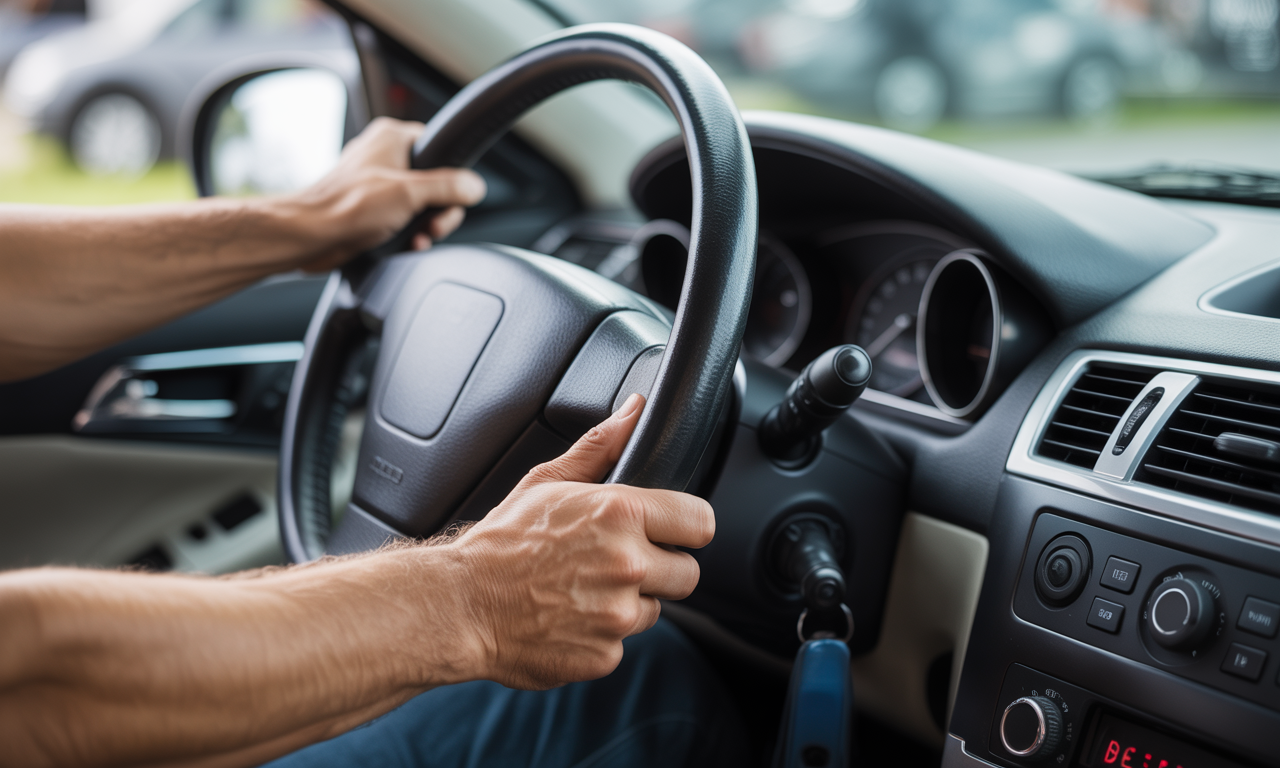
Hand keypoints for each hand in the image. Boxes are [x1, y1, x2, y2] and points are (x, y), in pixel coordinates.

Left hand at [286, 117, 486, 270]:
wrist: (310, 236)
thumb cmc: (346, 207)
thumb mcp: (409, 193)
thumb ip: (448, 187)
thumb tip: (475, 186)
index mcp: (392, 138)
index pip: (441, 148)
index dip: (452, 176)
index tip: (452, 197)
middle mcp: (385, 157)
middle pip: (436, 182)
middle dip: (440, 210)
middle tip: (434, 224)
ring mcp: (378, 184)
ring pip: (421, 204)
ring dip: (426, 225)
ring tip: (418, 237)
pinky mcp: (371, 209)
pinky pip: (403, 219)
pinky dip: (409, 233)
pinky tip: (408, 243)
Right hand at [445, 394, 714, 689]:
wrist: (460, 605)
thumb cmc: (500, 543)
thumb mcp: (548, 483)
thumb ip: (601, 446)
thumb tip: (635, 410)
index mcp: (620, 514)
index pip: (700, 522)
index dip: (685, 526)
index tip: (669, 530)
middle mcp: (627, 565)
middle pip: (688, 573)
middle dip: (660, 568)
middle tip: (617, 562)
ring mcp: (617, 615)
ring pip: (655, 609)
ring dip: (629, 602)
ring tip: (583, 588)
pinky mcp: (605, 655)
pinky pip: (623, 642)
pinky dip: (602, 634)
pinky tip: (569, 616)